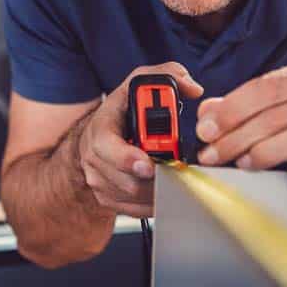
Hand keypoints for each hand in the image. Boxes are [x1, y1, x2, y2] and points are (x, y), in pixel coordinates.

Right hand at [76, 62, 203, 216]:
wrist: (96, 138)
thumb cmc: (120, 112)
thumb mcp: (137, 85)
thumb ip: (166, 76)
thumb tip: (192, 88)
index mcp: (101, 127)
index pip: (107, 146)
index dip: (129, 157)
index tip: (149, 163)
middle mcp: (93, 156)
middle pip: (128, 179)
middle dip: (156, 177)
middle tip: (176, 171)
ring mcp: (98, 180)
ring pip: (135, 197)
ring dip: (159, 189)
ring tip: (173, 174)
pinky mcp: (107, 199)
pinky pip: (136, 210)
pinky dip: (154, 202)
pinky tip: (163, 187)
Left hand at [194, 61, 286, 187]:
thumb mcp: (285, 104)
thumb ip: (245, 106)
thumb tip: (207, 112)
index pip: (266, 88)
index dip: (232, 109)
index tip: (206, 130)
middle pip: (280, 114)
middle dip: (239, 137)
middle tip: (213, 155)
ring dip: (269, 151)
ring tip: (244, 164)